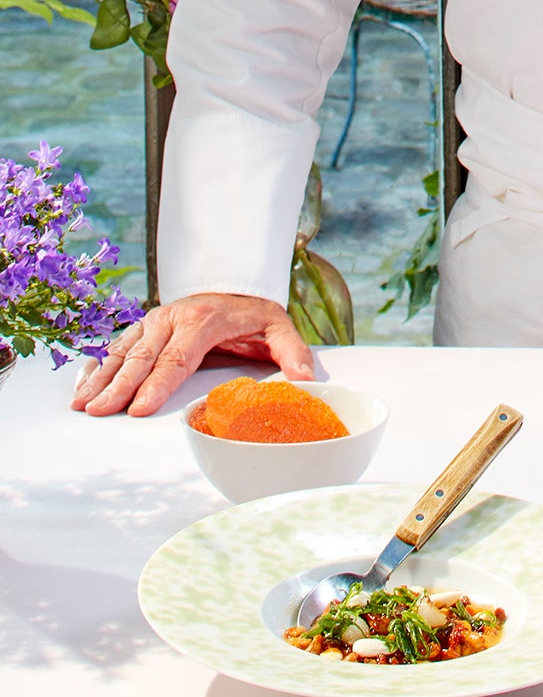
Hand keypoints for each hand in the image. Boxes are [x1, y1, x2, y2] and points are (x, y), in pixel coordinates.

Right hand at [71, 292, 313, 418]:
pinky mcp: (145, 326)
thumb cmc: (254, 313)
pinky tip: (83, 387)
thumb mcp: (279, 328)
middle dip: (119, 387)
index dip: (158, 385)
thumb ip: (292, 352)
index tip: (139, 409)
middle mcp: (174, 318)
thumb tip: (306, 380)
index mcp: (204, 321)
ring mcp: (155, 321)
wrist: (236, 284)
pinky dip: (99, 366)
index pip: (177, 358)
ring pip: (125, 352)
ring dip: (102, 378)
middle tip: (98, 412)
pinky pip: (118, 347)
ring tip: (82, 404)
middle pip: (144, 358)